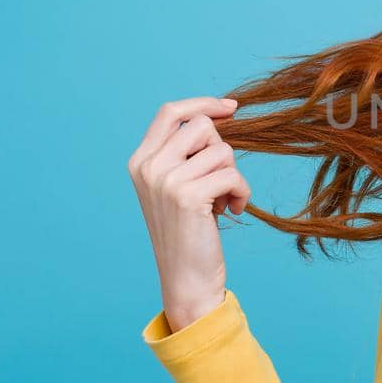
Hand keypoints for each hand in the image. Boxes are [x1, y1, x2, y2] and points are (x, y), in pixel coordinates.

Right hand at [126, 95, 250, 329]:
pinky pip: (232, 174)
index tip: (232, 107)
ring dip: (233, 175)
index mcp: (140, 160)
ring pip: (222, 150)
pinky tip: (232, 210)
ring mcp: (165, 180)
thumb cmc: (190, 231)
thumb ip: (187, 152)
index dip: (203, 103)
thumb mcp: (178, 185)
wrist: (186, 279)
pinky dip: (241, 191)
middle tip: (218, 181)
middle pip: (202, 126)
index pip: (170, 111)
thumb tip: (223, 113)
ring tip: (223, 200)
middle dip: (222, 150)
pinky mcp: (188, 195)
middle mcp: (148, 166)